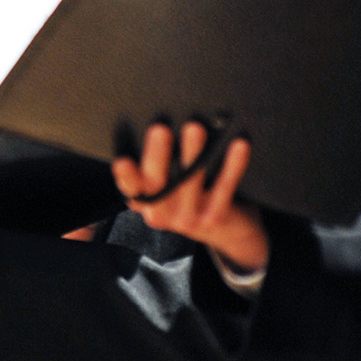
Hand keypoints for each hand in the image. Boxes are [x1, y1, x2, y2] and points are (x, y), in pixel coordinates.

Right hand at [113, 121, 267, 271]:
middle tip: (160, 129)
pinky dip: (232, 165)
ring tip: (195, 128)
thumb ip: (158, 167)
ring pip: (188, 184)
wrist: (230, 234)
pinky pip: (223, 188)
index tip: (123, 160)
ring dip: (192, 154)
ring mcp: (188, 220)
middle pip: (155, 185)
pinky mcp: (215, 219)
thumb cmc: (193, 199)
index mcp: (146, 202)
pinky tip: (238, 145)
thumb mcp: (168, 190)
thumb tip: (158, 126)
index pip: (130, 187)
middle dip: (157, 155)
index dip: (125, 176)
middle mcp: (162, 214)